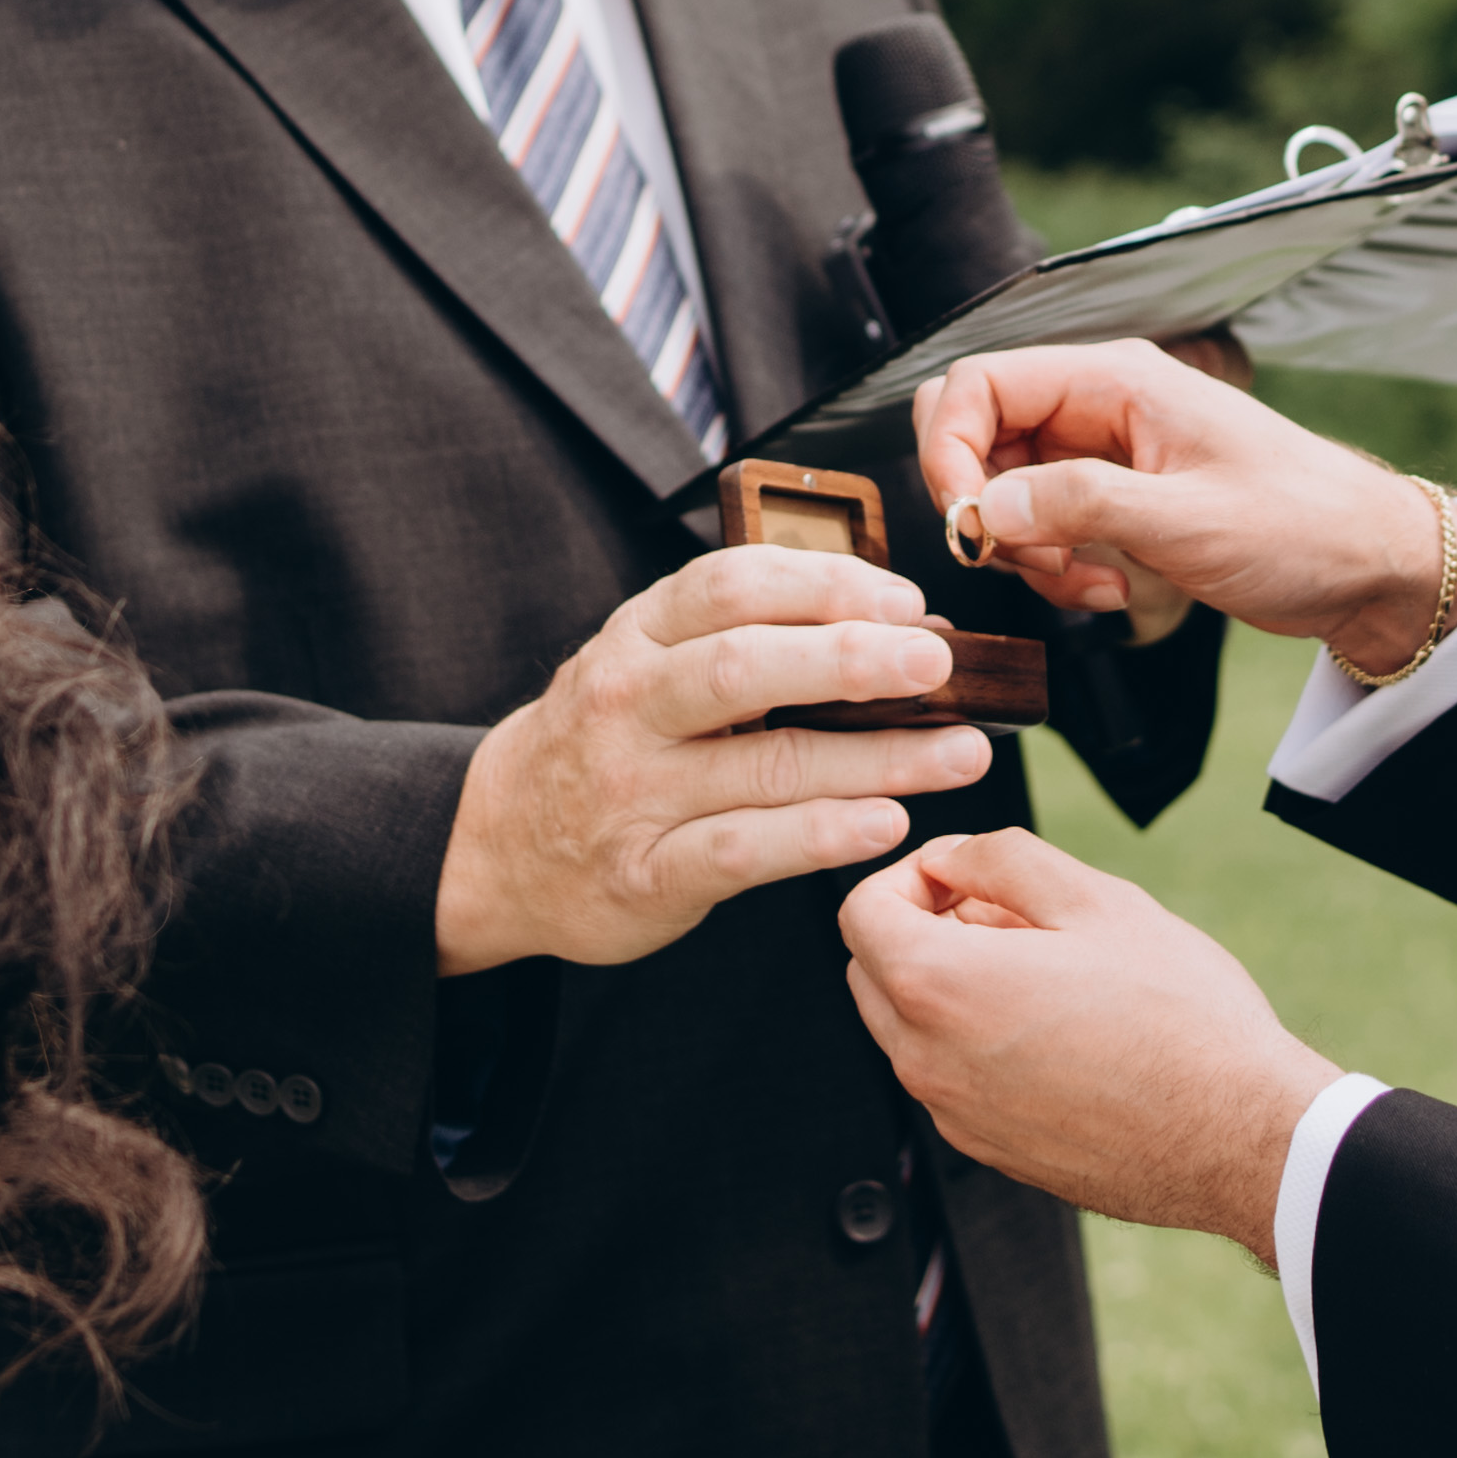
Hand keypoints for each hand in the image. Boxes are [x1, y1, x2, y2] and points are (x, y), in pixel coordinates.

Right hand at [433, 547, 989, 973]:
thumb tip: (895, 624)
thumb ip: (743, 639)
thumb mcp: (648, 664)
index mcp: (636, 636)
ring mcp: (632, 792)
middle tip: (940, 665)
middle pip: (745, 666)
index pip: (732, 586)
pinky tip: (886, 822)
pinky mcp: (644, 873)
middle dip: (853, 660)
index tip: (907, 601)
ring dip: (878, 758)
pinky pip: (744, 850)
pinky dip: (821, 836)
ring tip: (960, 755)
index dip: (827, 584)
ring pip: (766, 765)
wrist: (496, 846)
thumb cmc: (606, 743)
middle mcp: (626, 704)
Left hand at [833, 827, 1335, 1252]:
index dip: (905, 875)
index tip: (960, 875)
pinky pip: (951, 1078)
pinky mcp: (990, 1150)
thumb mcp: (1094, 898)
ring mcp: (955, 1116)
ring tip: (1046, 970)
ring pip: (910, 1028)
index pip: (859, 913)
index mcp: (940, 988)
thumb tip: (951, 857)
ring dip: (950, 985)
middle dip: (920, 928)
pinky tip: (1057, 1027)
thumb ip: (998, 858)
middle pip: (871, 972)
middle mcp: (928, 1062)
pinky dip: (976, 1041)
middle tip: (1005, 914)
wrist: (1237, 1134)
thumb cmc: (1180, 1020)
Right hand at [911, 342, 1456, 676]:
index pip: (978, 384)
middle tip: (1023, 558)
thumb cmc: (1304, 526)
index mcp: (1118, 381)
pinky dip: (1057, 564)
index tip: (970, 523)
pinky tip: (1110, 587)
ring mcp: (1106, 453)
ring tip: (1090, 581)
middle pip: (979, 436)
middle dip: (983, 506)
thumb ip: (1082, 505)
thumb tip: (987, 506)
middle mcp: (1103, 406)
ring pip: (1007, 490)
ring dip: (1025, 549)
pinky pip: (1046, 524)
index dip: (949, 450)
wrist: (1369, 565)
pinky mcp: (1117, 498)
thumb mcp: (1189, 522)